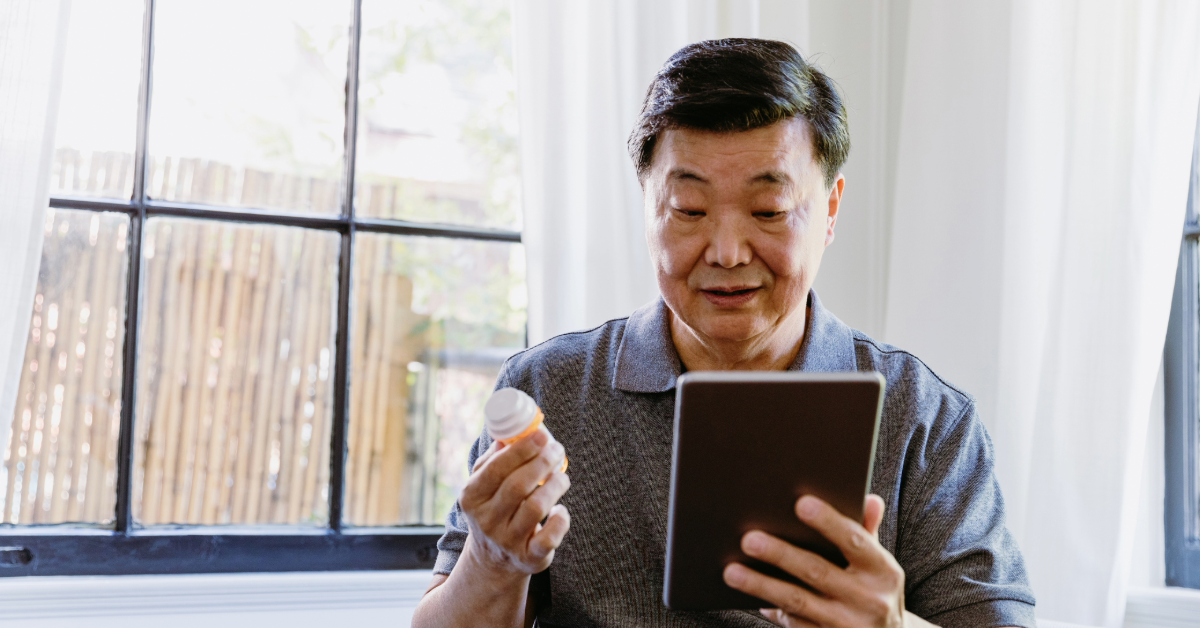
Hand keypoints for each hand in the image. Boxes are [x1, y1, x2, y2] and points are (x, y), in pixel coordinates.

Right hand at [458, 429, 570, 577]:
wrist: (493, 560)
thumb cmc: (494, 510)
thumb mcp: (483, 486)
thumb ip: (493, 459)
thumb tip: (511, 433)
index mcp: (472, 498)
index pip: (495, 469)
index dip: (521, 450)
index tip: (541, 435)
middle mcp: (486, 521)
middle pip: (518, 486)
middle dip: (542, 462)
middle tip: (557, 450)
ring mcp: (507, 542)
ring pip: (535, 508)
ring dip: (554, 486)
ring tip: (561, 477)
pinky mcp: (529, 558)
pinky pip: (549, 537)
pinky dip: (561, 519)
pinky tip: (560, 509)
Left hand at [722, 494, 908, 627]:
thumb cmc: (874, 590)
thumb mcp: (878, 563)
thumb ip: (867, 531)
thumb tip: (869, 498)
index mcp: (883, 571)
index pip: (855, 541)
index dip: (828, 522)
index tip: (800, 503)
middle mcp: (869, 600)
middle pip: (817, 572)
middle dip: (781, 554)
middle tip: (749, 539)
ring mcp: (848, 626)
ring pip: (798, 602)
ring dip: (762, 586)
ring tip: (732, 572)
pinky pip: (795, 624)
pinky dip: (772, 609)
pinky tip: (749, 596)